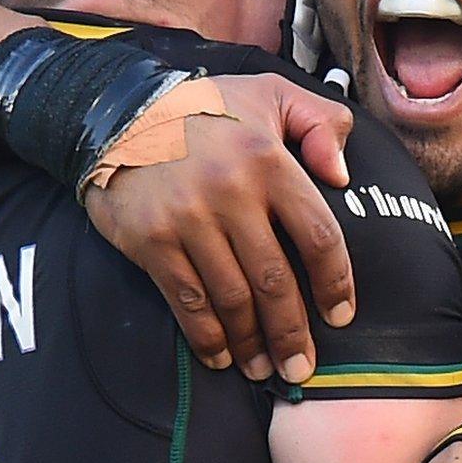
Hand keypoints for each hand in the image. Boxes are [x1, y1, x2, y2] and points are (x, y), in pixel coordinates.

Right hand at [84, 72, 356, 383]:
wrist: (118, 111)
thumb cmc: (206, 108)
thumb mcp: (271, 94)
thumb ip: (321, 122)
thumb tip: (343, 175)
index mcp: (268, 160)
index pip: (318, 234)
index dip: (335, 282)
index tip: (341, 316)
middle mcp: (230, 192)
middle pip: (274, 279)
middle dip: (292, 332)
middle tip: (302, 367)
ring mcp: (187, 219)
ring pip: (231, 298)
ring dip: (251, 343)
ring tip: (265, 369)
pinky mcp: (151, 240)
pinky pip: (186, 300)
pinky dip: (206, 336)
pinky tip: (220, 357)